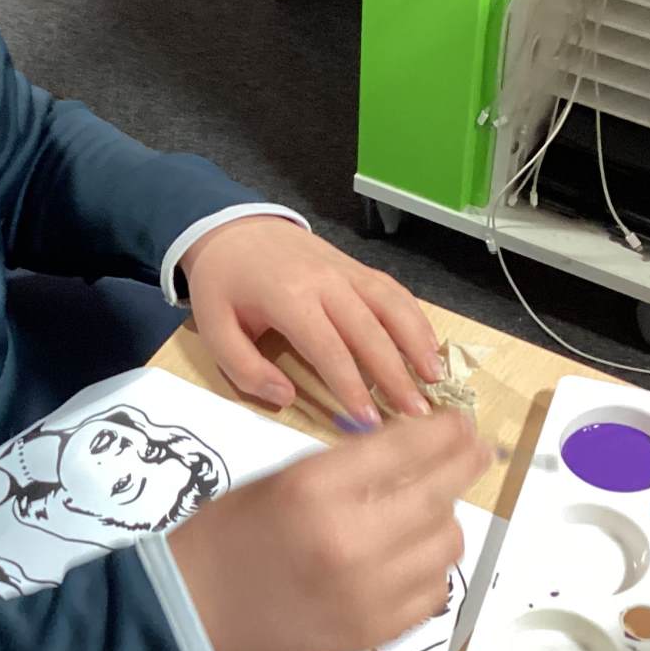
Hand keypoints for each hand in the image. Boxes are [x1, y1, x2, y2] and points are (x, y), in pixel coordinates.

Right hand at [166, 412, 488, 650]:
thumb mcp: (283, 478)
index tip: (464, 425)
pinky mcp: (374, 632)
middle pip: (439, 496)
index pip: (407, 449)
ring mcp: (367, 593)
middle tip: (477, 454)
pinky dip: (430, 569)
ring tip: (428, 513)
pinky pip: (433, 593)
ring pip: (445, 545)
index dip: (447, 433)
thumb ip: (348, 466)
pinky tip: (412, 559)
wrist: (196, 610)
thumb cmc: (231, 534)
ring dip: (444, 521)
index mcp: (316, 490)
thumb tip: (414, 451)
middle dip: (464, 467)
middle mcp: (350, 540)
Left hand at [180, 215, 443, 424]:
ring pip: (392, 306)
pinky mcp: (357, 267)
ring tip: (435, 381)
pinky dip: (416, 319)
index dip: (351, 386)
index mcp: (288, 297)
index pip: (329, 348)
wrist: (234, 228)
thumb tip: (286, 398)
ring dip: (418, 344)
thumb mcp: (214, 329)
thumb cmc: (223, 283)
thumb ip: (245, 368)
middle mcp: (326, 281)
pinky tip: (429, 347)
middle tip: (415, 414)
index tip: (368, 422)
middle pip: (370, 331)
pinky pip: (394, 292)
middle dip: (396, 375)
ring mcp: (346, 271)